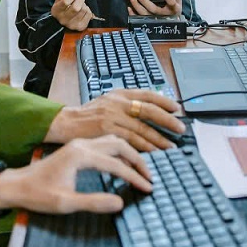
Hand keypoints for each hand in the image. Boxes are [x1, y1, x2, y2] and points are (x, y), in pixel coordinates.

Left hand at [0, 136, 151, 213]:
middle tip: (150, 177)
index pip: (116, 164)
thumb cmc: (39, 194)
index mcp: (80, 155)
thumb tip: (120, 203)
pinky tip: (123, 163)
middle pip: (119, 145)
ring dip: (129, 153)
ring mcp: (80, 144)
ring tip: (141, 169)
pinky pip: (105, 144)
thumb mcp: (66, 203)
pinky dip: (119, 151)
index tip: (148, 188)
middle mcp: (82, 145)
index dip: (134, 177)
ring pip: (113, 141)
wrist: (17, 185)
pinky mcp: (77, 147)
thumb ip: (93, 202)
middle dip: (137, 160)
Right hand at [44, 89, 185, 150]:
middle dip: (167, 120)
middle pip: (149, 110)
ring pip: (141, 129)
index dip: (164, 101)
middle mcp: (117, 102)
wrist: (66, 122)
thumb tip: (150, 113)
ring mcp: (112, 117)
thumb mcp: (108, 102)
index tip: (177, 109)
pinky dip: (144, 148)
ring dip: (158, 139)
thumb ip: (126, 105)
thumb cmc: (88, 115)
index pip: (147, 94)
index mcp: (120, 94)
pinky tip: (152, 153)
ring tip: (170, 147)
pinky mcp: (107, 131)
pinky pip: (130, 141)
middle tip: (180, 128)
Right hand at [50, 0, 94, 30]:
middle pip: (76, 7)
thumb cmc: (62, 8)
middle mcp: (63, 20)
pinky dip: (88, 10)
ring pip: (83, 10)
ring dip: (84, 4)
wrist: (63, 22)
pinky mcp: (80, 27)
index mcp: (56, 11)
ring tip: (81, 4)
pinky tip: (83, 10)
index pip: (66, 2)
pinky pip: (89, 14)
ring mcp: (72, 25)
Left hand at [127, 0, 181, 16]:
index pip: (170, 1)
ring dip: (137, 6)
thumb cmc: (174, 8)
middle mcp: (164, 15)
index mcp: (173, 9)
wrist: (174, 21)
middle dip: (144, 0)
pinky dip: (134, 14)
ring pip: (145, 14)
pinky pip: (140, 19)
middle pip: (154, 8)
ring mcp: (157, 19)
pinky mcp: (150, 21)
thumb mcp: (178, 0)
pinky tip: (130, 7)